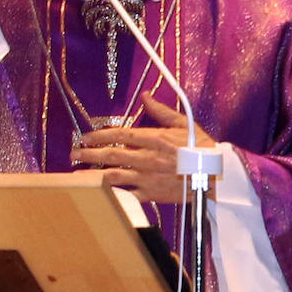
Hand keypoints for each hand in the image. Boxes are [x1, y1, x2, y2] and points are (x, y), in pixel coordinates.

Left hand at [70, 93, 217, 203]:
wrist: (217, 176)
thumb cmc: (203, 149)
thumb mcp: (184, 124)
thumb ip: (161, 111)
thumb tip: (145, 96)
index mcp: (153, 139)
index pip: (119, 134)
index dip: (98, 135)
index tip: (84, 136)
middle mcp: (146, 158)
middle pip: (111, 155)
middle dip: (88, 154)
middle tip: (74, 153)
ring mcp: (147, 178)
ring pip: (113, 175)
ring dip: (92, 173)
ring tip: (77, 173)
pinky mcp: (152, 194)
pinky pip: (127, 195)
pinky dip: (111, 194)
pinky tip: (98, 192)